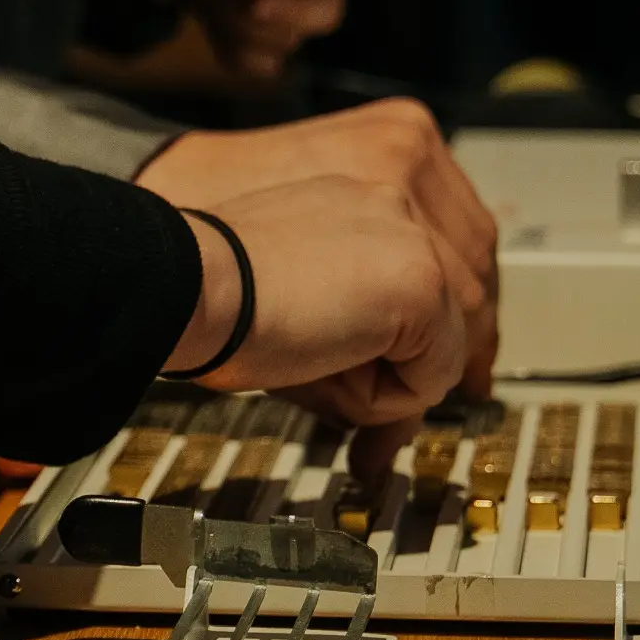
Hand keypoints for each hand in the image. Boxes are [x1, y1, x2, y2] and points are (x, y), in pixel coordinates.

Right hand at [161, 176, 473, 482]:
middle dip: (420, 381)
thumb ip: (356, 340)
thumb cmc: (216, 294)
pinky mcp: (420, 281)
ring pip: (447, 345)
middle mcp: (394, 201)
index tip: (388, 392)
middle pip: (452, 312)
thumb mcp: (303, 310)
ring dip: (392, 387)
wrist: (187, 281)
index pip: (423, 278)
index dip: (414, 347)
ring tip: (324, 384)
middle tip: (373, 441)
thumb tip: (392, 419)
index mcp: (359, 199)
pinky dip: (389, 396)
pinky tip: (327, 368)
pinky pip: (435, 372)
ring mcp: (415, 238)